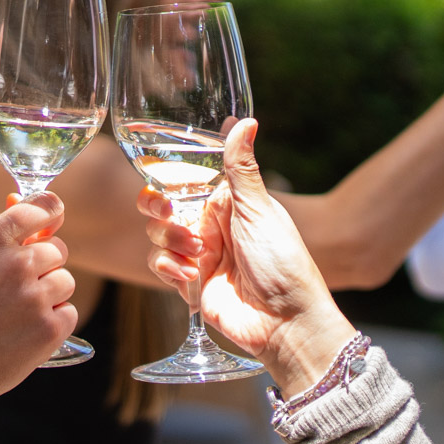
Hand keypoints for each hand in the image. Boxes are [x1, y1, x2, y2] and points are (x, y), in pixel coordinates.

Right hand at [0, 192, 76, 417]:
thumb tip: (16, 211)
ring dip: (50, 294)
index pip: (40, 209)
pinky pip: (68, 313)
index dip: (51, 211)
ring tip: (18, 314)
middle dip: (44, 264)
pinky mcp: (47, 330)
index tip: (54, 216)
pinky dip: (54, 323)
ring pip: (66, 281)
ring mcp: (34, 298)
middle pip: (57, 249)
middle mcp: (16, 264)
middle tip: (21, 285)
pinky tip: (25, 333)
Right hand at [140, 119, 355, 393]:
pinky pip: (160, 266)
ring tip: (198, 254)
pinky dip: (169, 268)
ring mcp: (198, 255)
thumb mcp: (259, 210)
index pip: (184, 180)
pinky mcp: (189, 284)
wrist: (285, 322)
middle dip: (157, 210)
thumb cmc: (283, 263)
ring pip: (158, 236)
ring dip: (171, 241)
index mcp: (227, 203)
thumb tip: (245, 121)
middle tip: (169, 215)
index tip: (162, 181)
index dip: (166, 178)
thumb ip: (241, 168)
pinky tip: (191, 277)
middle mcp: (210, 226)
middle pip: (162, 207)